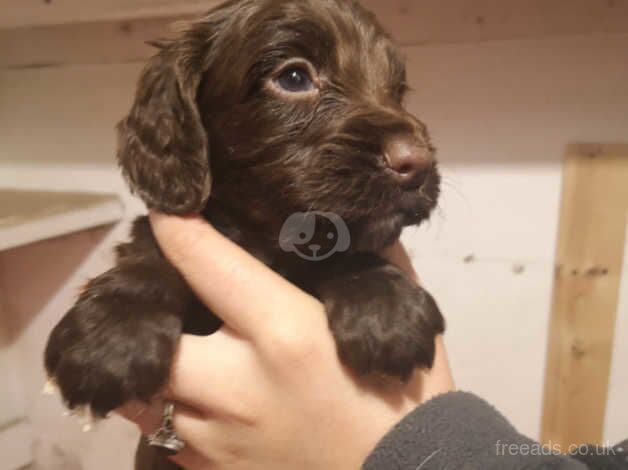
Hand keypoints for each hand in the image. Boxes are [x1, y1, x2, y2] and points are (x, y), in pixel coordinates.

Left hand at [120, 213, 453, 469]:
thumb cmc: (403, 391)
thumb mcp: (395, 312)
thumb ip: (365, 258)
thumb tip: (337, 220)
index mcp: (286, 333)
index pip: (209, 264)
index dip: (178, 228)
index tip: (167, 210)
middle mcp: (239, 387)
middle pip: (154, 339)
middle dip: (153, 311)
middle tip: (170, 295)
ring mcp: (220, 439)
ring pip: (148, 393)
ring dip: (159, 364)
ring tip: (184, 347)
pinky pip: (166, 434)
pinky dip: (175, 407)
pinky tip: (207, 397)